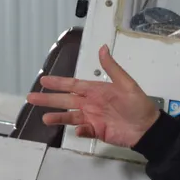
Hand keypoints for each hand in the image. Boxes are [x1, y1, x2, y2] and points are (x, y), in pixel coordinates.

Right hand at [25, 44, 160, 147]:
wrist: (147, 128)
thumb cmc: (138, 104)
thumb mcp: (126, 83)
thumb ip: (112, 68)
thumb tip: (102, 48)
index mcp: (96, 90)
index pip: (73, 85)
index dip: (58, 83)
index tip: (43, 80)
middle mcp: (90, 103)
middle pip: (66, 100)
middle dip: (49, 99)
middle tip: (31, 98)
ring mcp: (92, 118)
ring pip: (70, 116)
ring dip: (58, 116)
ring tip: (44, 117)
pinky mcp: (97, 131)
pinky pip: (84, 130)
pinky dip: (79, 130)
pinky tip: (76, 129)